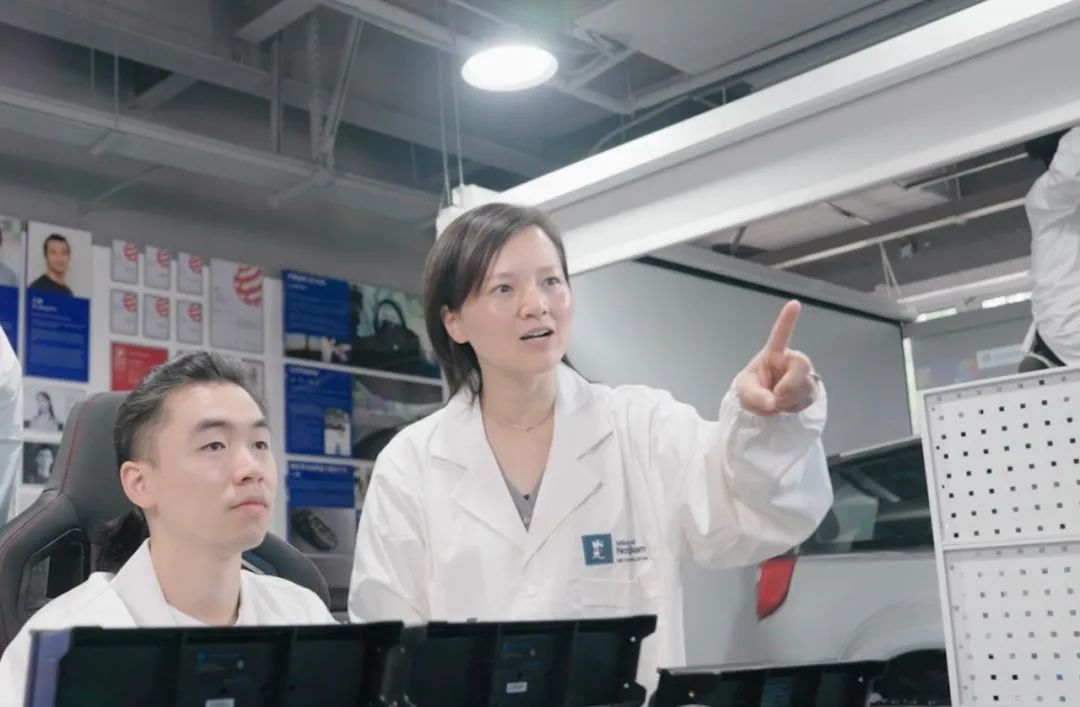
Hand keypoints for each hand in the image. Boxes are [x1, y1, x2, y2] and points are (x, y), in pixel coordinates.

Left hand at [735, 300, 818, 415]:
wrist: (763, 402)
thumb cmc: (753, 387)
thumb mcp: (745, 389)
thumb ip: (754, 395)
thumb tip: (771, 402)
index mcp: (774, 353)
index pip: (781, 335)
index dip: (787, 320)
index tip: (794, 303)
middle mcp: (793, 360)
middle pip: (802, 367)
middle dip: (790, 385)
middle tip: (776, 395)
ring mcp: (804, 375)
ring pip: (806, 388)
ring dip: (788, 401)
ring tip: (775, 401)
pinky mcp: (810, 390)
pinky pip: (806, 401)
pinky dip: (793, 408)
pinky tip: (784, 406)